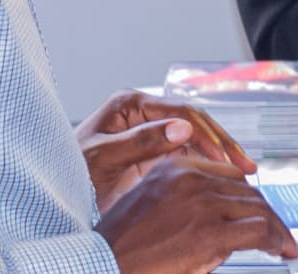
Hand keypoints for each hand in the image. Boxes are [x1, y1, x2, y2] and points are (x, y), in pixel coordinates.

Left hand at [77, 90, 253, 205]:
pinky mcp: (150, 154)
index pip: (180, 112)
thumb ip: (142, 142)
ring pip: (194, 141)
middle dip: (222, 144)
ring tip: (242, 177)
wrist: (51, 194)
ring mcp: (148, 134)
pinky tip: (221, 181)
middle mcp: (143, 114)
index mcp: (131, 104)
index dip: (207, 134)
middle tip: (246, 167)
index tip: (225, 158)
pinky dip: (204, 168)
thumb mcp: (103, 157)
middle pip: (193, 123)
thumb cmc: (67, 171)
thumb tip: (183, 129)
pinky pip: (185, 156)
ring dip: (218, 157)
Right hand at [93, 156, 297, 273]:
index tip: (261, 210)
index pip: (229, 174)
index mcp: (175, 167)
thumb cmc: (120, 245)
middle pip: (247, 191)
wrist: (100, 263)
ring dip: (276, 229)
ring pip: (258, 209)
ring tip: (285, 245)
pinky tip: (280, 250)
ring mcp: (202, 204)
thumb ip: (184, 199)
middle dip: (267, 213)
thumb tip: (220, 212)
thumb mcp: (150, 206)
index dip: (250, 194)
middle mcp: (190, 179)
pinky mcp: (210, 234)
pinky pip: (257, 231)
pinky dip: (275, 240)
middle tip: (281, 233)